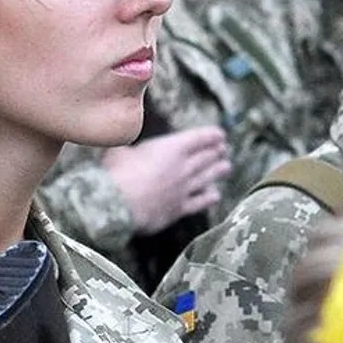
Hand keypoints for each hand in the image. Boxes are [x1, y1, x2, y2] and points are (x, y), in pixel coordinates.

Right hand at [101, 126, 230, 234]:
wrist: (117, 205)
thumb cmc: (116, 172)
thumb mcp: (118, 148)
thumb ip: (125, 140)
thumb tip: (119, 132)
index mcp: (171, 148)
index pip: (199, 138)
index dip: (211, 135)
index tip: (220, 134)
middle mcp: (182, 168)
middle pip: (206, 158)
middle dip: (216, 152)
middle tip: (223, 149)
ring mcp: (183, 190)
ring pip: (207, 178)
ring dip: (218, 171)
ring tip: (226, 167)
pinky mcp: (178, 209)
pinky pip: (199, 202)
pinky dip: (209, 197)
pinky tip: (214, 195)